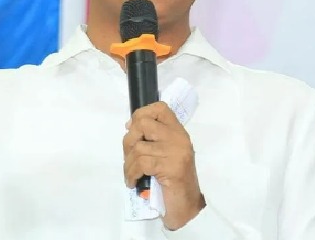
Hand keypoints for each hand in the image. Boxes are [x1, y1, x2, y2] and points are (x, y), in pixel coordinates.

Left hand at [123, 102, 205, 229]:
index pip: (160, 108)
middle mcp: (178, 138)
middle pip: (143, 123)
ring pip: (138, 147)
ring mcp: (175, 152)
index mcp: (177, 132)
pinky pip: (141, 164)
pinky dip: (131, 174)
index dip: (141, 113)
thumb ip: (153, 139)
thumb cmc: (173, 181)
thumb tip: (129, 126)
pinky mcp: (170, 167)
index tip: (132, 128)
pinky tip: (133, 182)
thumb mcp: (165, 154)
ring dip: (128, 164)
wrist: (186, 206)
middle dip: (129, 140)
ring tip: (131, 174)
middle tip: (129, 156)